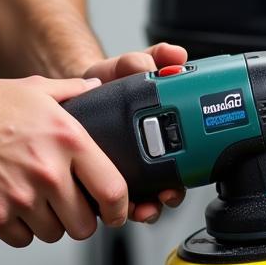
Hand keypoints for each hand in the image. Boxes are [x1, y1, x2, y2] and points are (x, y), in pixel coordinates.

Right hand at [0, 73, 128, 247]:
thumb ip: (73, 92)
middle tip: (68, 208)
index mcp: (67, 141)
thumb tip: (97, 89)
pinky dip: (18, 230)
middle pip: (85, 224)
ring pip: (53, 233)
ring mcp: (21, 197)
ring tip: (33, 202)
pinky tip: (11, 206)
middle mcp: (48, 172)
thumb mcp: (35, 90)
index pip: (113, 190)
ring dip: (48, 224)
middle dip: (80, 220)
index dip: (119, 208)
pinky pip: (21, 239)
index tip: (116, 212)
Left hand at [82, 42, 188, 223]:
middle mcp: (149, 155)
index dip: (197, 164)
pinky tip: (112, 204)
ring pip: (146, 200)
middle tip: (168, 192)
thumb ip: (149, 59)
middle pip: (172, 184)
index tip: (195, 165)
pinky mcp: (102, 182)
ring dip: (149, 208)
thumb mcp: (124, 67)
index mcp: (161, 131)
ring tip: (144, 207)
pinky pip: (113, 202)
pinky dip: (117, 208)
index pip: (190, 153)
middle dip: (172, 193)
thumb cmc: (102, 84)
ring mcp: (127, 171)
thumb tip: (175, 56)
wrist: (69, 99)